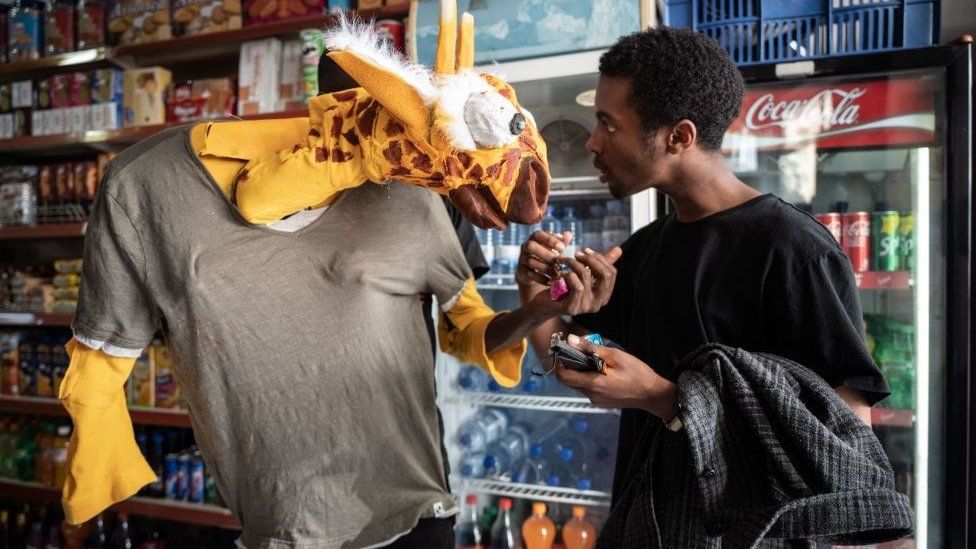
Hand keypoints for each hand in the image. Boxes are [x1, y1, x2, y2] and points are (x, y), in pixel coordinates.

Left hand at [515, 230, 621, 317]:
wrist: (542, 304)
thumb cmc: (563, 287)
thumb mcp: (582, 273)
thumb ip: (599, 263)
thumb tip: (619, 249)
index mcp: (603, 295)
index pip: (612, 273)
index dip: (600, 258)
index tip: (585, 250)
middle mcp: (598, 303)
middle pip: (605, 276)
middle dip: (591, 259)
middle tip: (576, 253)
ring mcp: (586, 307)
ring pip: (587, 276)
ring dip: (573, 263)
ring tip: (562, 260)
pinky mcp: (572, 308)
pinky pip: (577, 286)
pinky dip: (568, 275)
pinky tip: (560, 273)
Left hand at [554, 335, 675, 417]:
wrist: (652, 394)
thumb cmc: (637, 373)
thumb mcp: (615, 355)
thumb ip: (591, 348)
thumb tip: (571, 339)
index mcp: (593, 384)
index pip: (563, 377)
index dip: (559, 363)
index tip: (563, 351)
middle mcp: (591, 395)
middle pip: (570, 380)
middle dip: (571, 365)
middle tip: (580, 351)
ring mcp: (596, 400)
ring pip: (579, 384)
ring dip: (581, 371)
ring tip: (594, 359)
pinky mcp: (602, 402)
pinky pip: (589, 388)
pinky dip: (589, 378)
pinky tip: (602, 370)